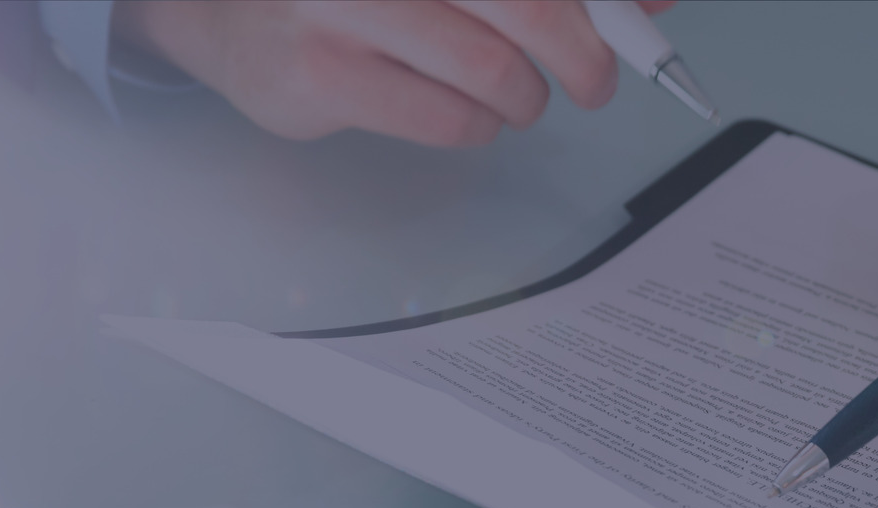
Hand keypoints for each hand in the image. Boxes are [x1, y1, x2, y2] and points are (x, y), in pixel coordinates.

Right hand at [117, 1, 673, 147]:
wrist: (226, 6)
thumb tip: (651, 2)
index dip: (604, 3)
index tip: (635, 20)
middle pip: (532, 6)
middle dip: (585, 54)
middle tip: (593, 80)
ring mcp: (341, 5)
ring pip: (494, 72)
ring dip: (522, 99)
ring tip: (509, 95)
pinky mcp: (317, 73)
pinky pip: (446, 120)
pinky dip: (474, 126)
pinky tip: (457, 110)